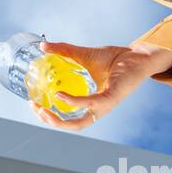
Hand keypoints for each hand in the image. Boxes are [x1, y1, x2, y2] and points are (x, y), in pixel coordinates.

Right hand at [30, 41, 171, 131]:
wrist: (137, 54)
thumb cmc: (114, 58)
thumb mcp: (84, 54)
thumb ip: (63, 51)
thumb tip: (42, 45)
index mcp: (91, 102)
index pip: (69, 117)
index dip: (51, 116)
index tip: (34, 104)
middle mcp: (98, 108)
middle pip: (72, 126)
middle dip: (51, 122)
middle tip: (35, 109)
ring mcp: (105, 105)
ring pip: (80, 123)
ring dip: (59, 120)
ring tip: (42, 109)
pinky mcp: (111, 97)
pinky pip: (90, 103)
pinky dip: (74, 102)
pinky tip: (60, 95)